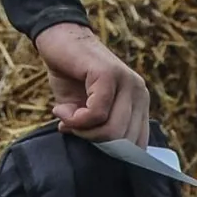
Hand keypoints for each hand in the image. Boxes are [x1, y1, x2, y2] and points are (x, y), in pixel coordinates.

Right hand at [35, 22, 149, 145]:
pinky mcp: (108, 75)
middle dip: (94, 142)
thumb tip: (99, 156)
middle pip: (124, 142)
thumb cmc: (70, 76)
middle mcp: (139, 91)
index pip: (138, 145)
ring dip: (83, 131)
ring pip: (113, 130)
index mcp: (139, 102)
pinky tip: (62, 111)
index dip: (110, 152)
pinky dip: (77, 119)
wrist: (57, 39)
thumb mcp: (83, 110)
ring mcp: (126, 82)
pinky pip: (97, 113)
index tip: (85, 141)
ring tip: (66, 117)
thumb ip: (96, 130)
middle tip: (71, 127)